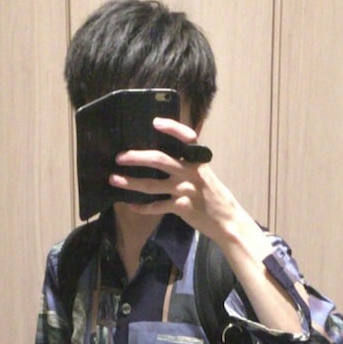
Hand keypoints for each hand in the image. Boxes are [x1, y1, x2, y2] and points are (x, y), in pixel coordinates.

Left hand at [110, 116, 240, 242]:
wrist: (227, 221)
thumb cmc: (214, 197)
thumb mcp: (206, 176)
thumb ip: (189, 166)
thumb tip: (165, 158)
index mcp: (198, 162)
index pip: (187, 138)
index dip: (171, 128)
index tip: (155, 122)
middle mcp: (190, 173)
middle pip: (159, 160)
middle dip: (136, 157)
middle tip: (120, 157)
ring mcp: (185, 190)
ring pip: (151, 184)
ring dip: (130, 182)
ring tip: (114, 179)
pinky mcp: (182, 207)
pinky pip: (157, 206)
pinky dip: (142, 208)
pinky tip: (131, 206)